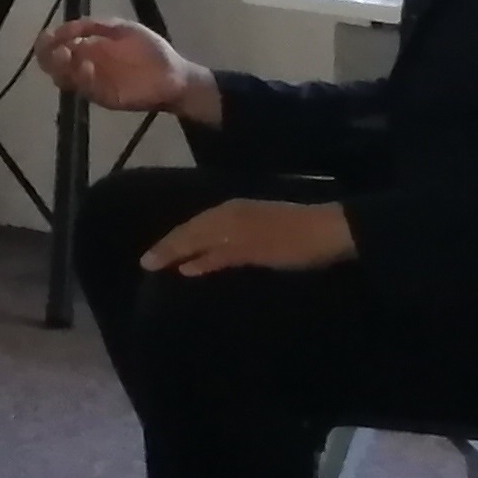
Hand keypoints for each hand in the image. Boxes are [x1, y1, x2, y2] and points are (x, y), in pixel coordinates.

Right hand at [36, 16, 215, 122]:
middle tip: (57, 49)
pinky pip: (85, 89)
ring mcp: (93, 83)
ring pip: (63, 79)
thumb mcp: (122, 29)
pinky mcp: (103, 97)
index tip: (47, 37)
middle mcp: (84, 66)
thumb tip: (63, 28)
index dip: (46, 42)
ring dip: (61, 67)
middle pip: (51, 65)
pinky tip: (87, 67)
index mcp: (86, 48)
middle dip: (48, 56)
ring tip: (68, 56)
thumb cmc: (150, 51)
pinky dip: (82, 78)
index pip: (54, 47)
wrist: (175, 75)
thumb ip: (94, 26)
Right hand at [141, 192, 357, 275]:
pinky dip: (205, 243)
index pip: (187, 234)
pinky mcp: (257, 223)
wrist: (333, 231)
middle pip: (193, 229)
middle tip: (150, 261)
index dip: (166, 249)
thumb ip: (219, 256)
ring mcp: (245, 215)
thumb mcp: (254, 252)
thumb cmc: (292, 244)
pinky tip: (205, 255)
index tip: (144, 264)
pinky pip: (219, 232)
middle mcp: (230, 211)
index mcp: (226, 216)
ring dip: (187, 243)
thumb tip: (185, 265)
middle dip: (172, 244)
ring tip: (171, 257)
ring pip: (206, 229)